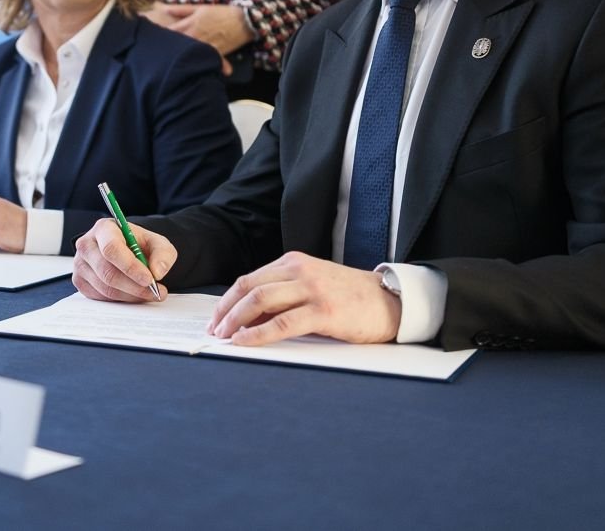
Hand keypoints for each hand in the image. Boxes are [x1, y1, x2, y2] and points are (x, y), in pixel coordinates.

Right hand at [72, 217, 175, 301]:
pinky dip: (121, 299)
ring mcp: (80, 264)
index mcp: (104, 228)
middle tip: (155, 291)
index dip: (131, 267)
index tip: (149, 279)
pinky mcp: (80, 281)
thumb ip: (163, 254)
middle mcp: (87, 245)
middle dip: (134, 286)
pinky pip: (101, 297)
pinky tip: (133, 294)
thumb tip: (158, 271)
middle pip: (107, 272)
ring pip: (105, 288)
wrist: (127, 251)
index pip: (112, 249)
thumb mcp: (157, 243)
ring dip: (131, 295)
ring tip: (149, 293)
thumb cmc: (139, 245)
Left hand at [155, 3, 254, 55]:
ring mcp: (204, 47)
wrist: (243, 21)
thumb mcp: (200, 8)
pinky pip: (203, 61)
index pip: (169, 32)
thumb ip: (180, 10)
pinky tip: (189, 70)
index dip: (157, 36)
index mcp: (190, 24)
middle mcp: (195, 37)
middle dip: (165, 50)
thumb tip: (163, 9)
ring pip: (187, 55)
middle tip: (152, 56)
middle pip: (176, 46)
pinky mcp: (213, 54)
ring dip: (178, 58)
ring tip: (166, 65)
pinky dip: (197, 64)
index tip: (148, 39)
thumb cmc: (221, 13)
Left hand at [207, 252, 400, 346]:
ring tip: (224, 337)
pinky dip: (257, 334)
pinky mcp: (323, 311)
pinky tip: (245, 342)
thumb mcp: (312, 286)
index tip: (216, 318)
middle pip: (249, 288)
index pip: (250, 279)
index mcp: (294, 261)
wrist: (390, 301)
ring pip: (260, 301)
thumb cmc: (349, 297)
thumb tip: (247, 317)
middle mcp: (300, 270)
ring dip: (236, 321)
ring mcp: (312, 289)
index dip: (228, 300)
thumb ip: (283, 295)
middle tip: (214, 330)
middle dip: (226, 311)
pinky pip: (281, 323)